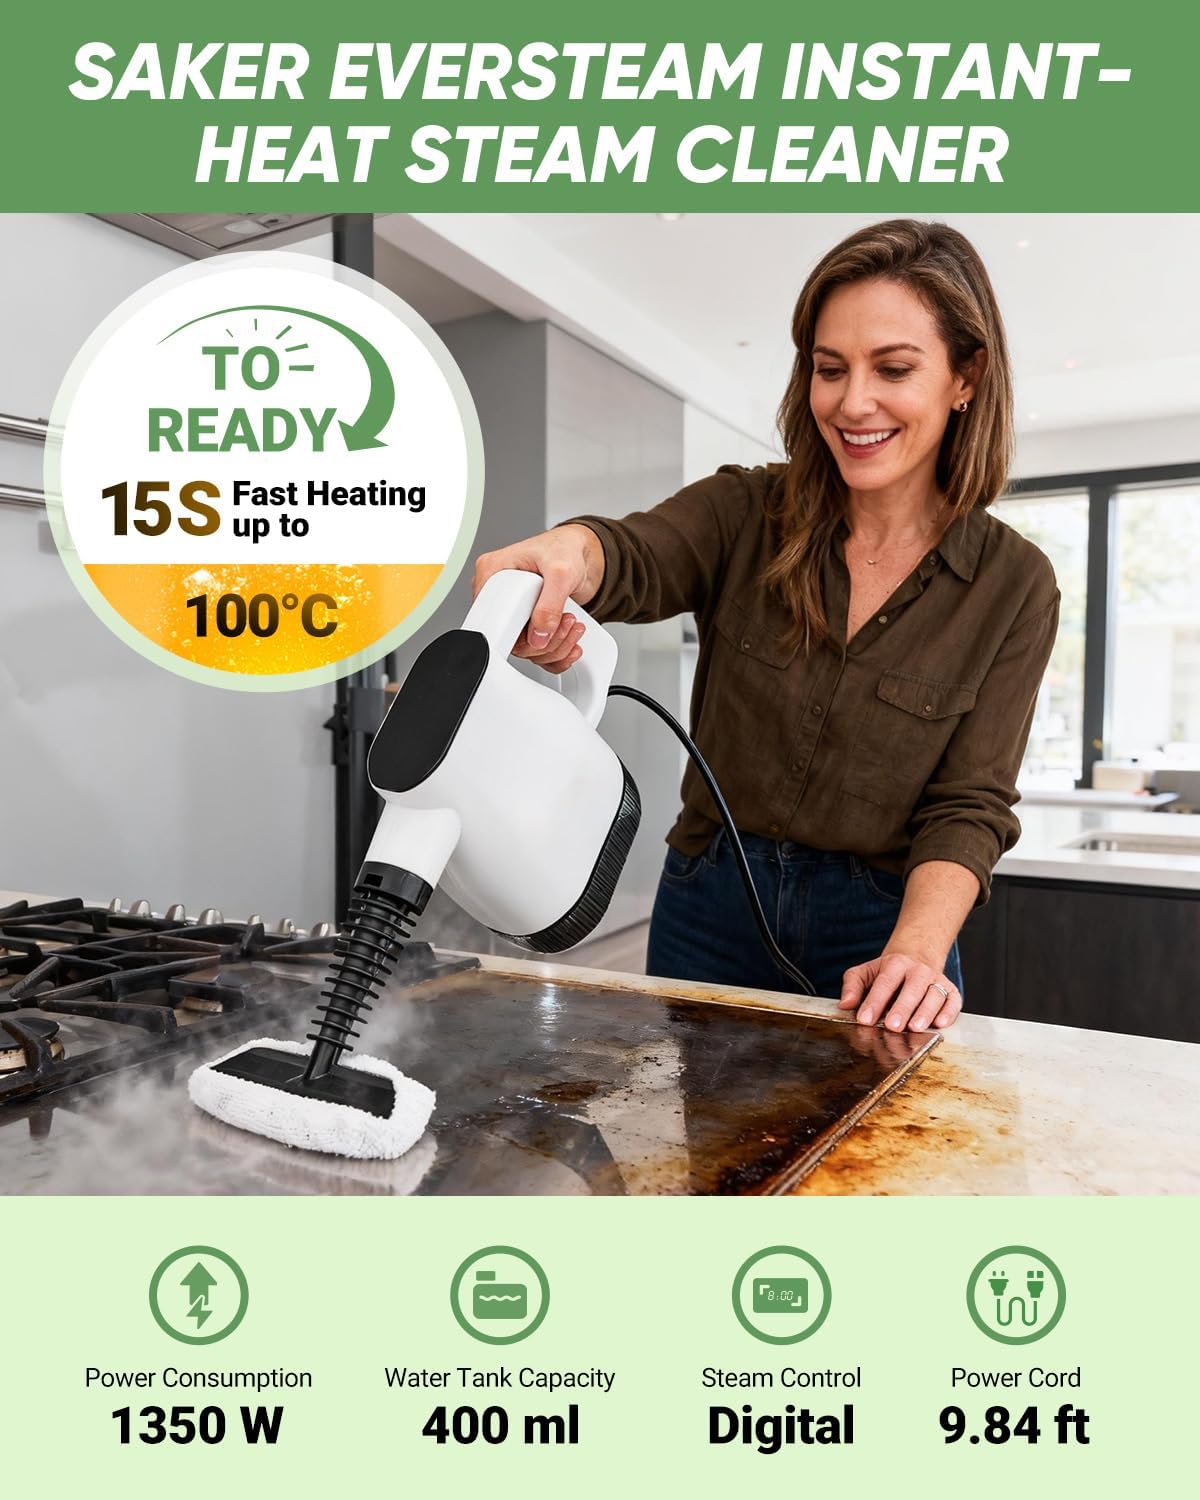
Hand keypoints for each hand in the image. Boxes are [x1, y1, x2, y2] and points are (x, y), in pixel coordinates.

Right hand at [472, 524, 603, 671]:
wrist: (582, 554)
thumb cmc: (565, 549)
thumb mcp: (560, 571)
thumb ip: (549, 604)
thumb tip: (538, 635)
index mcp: (492, 572)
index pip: (489, 615)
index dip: (513, 631)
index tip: (536, 630)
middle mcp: (499, 594)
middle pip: (509, 639)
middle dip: (543, 640)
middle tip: (564, 622)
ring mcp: (514, 612)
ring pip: (525, 649)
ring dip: (555, 646)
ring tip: (572, 624)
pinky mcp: (528, 624)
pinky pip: (536, 652)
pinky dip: (557, 653)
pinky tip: (571, 640)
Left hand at [837, 951, 961, 1031]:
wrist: (917, 956)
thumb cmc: (888, 971)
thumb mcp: (866, 971)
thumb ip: (853, 985)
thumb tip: (845, 1004)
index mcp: (895, 964)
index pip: (884, 983)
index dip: (874, 1002)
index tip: (865, 1019)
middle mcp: (918, 971)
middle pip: (911, 989)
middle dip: (902, 1008)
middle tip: (892, 1026)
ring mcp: (936, 980)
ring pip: (934, 995)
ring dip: (925, 1012)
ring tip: (915, 1027)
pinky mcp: (951, 991)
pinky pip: (953, 1001)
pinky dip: (949, 1013)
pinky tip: (940, 1023)